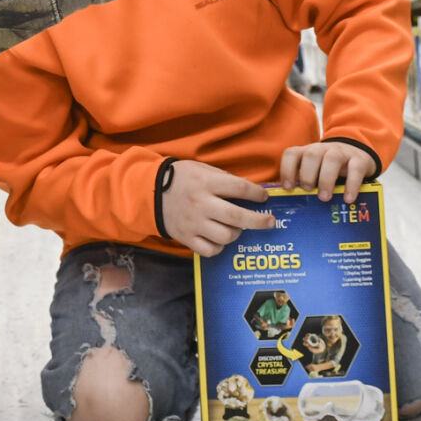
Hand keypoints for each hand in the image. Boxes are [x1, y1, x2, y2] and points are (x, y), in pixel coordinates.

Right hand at [161, 160, 275, 257]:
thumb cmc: (182, 178)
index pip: (240, 188)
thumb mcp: (202, 169)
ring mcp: (194, 223)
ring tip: (238, 228)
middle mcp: (201, 204)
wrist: (150, 192)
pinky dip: (220, 247)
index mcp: (206, 183)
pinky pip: (210, 250)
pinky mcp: (186, 238)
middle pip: (237, 217)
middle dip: (259, 221)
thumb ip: (224, 179)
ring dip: (237, 233)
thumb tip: (249, 191)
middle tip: (270, 222)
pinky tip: (221, 239)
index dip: (257, 194)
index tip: (264, 197)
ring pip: (226, 237)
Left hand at [279, 141, 373, 202]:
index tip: (288, 188)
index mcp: (307, 152)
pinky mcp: (359, 160)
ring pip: (332, 159)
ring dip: (326, 179)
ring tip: (325, 198)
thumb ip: (303, 181)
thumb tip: (292, 198)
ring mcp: (342, 153)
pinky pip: (355, 169)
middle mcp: (323, 149)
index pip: (292, 153)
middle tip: (308, 191)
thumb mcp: (315, 172)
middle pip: (312, 154)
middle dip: (307, 174)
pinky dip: (351, 185)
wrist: (358, 156)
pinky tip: (348, 199)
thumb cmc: (329, 169)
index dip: (287, 169)